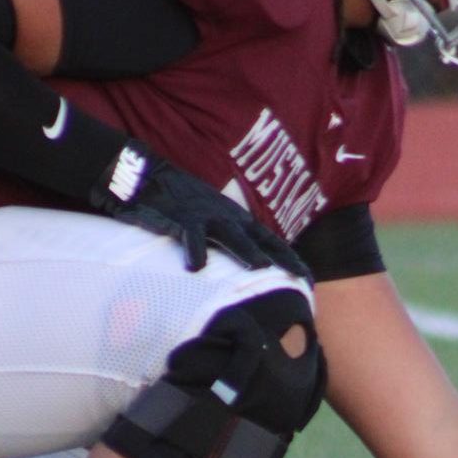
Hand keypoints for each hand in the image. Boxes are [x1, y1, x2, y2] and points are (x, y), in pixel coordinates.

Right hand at [94, 142, 309, 280]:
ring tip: (262, 267)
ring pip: (231, 235)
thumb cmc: (181, 204)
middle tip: (300, 279)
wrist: (149, 178)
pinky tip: (196, 267)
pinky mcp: (181, 218)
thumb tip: (244, 266)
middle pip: (260, 240)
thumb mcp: (213, 221)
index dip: (290, 259)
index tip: (307, 279)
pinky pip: (190, 235)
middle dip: (282, 259)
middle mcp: (228, 217)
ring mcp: (205, 216)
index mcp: (237, 220)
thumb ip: (229, 240)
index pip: (271, 241)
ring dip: (246, 250)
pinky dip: (194, 250)